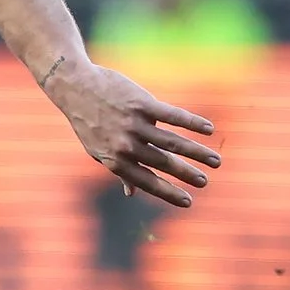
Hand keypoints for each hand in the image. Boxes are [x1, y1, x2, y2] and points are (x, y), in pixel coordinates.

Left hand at [44, 58, 219, 208]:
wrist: (74, 86)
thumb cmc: (89, 121)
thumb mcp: (98, 150)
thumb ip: (119, 170)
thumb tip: (131, 194)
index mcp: (115, 160)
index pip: (146, 181)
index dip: (168, 192)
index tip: (188, 202)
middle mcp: (125, 145)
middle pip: (163, 163)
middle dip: (187, 174)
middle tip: (206, 181)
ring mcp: (133, 124)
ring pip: (172, 142)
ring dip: (197, 152)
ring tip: (215, 160)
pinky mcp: (141, 103)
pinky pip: (172, 115)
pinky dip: (192, 123)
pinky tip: (209, 129)